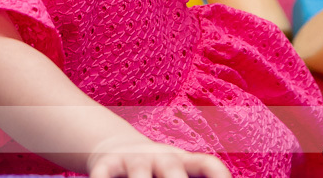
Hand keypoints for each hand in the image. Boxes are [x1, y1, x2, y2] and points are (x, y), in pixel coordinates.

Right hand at [87, 135, 230, 177]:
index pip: (207, 164)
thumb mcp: (175, 172)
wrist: (116, 147)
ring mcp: (133, 160)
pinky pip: (103, 175)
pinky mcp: (106, 165)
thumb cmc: (156, 171)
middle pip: (173, 170)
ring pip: (138, 175)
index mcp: (183, 161)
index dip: (219, 177)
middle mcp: (159, 158)